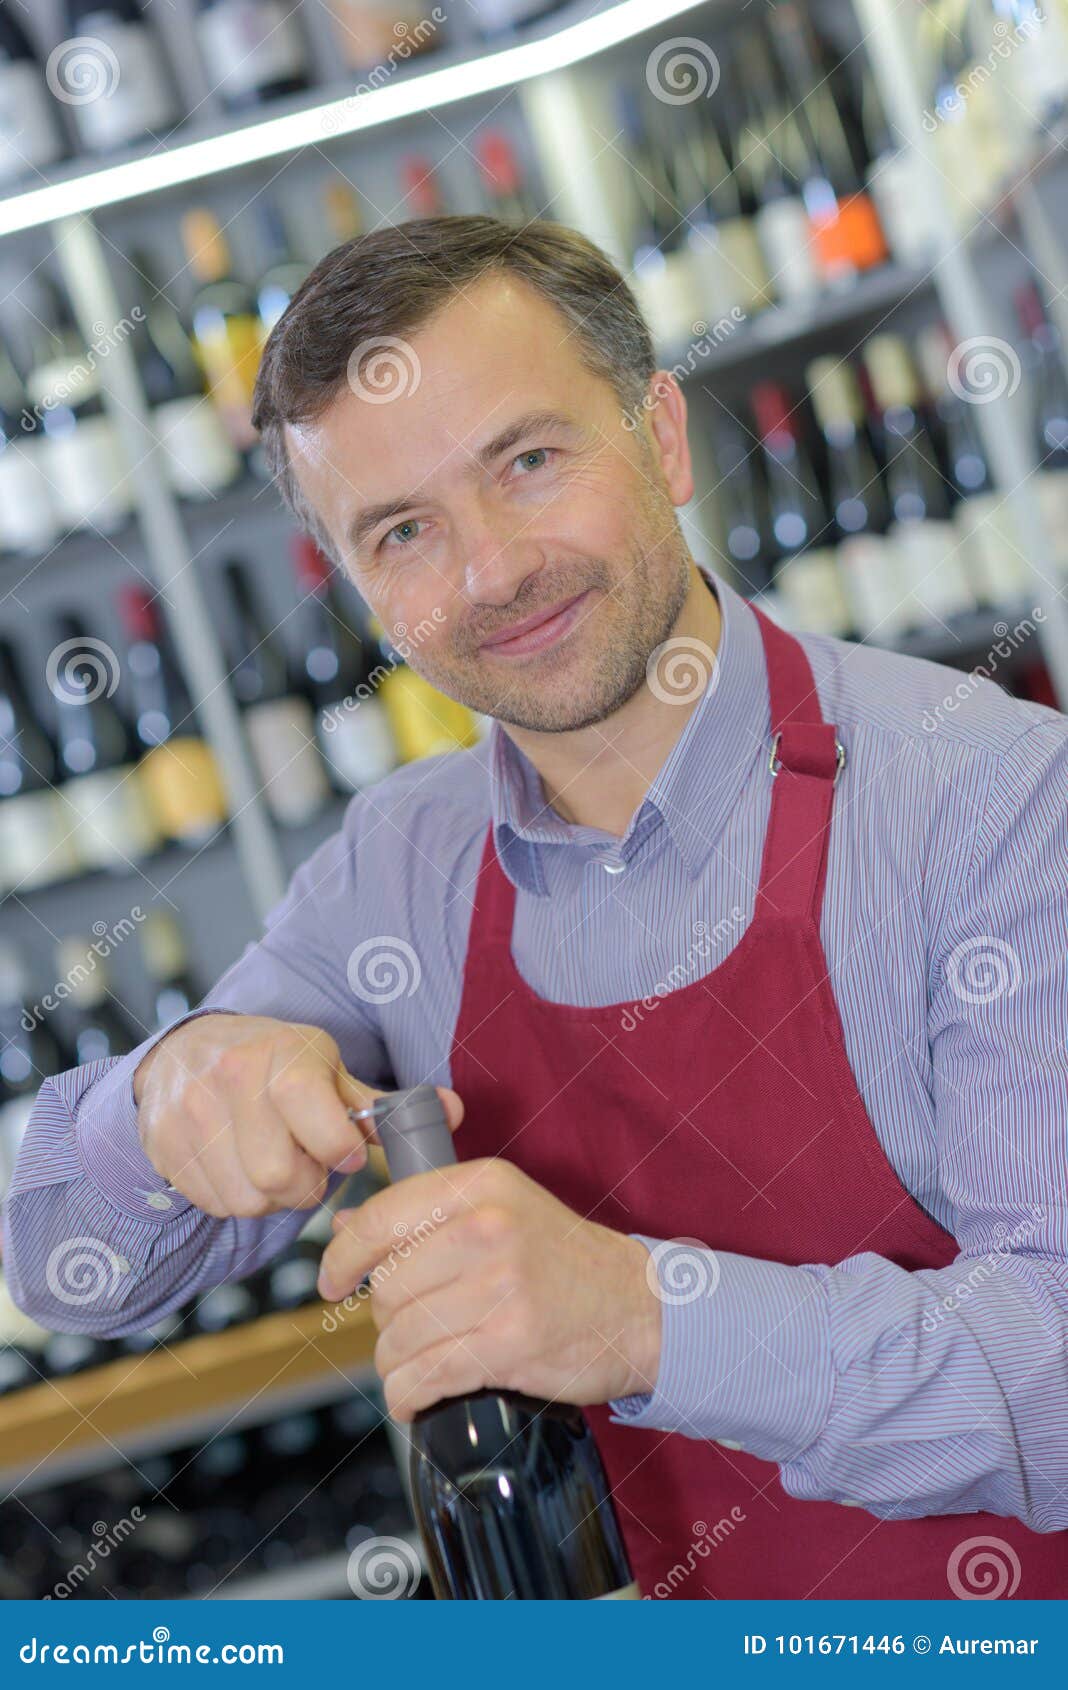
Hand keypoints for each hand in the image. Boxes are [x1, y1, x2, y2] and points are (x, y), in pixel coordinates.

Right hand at [133, 1012, 461, 1217]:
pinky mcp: (163, 1143)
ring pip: (248, 1199)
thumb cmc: (274, 1065)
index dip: (337, 1148)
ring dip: (271, 1197)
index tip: (344, 1153)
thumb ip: (383, 1104)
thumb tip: (453, 1113)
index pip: (314, 1115)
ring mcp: (190, 1111)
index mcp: (281, 1053)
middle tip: (308, 1165)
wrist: (187, 1051)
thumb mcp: (328, 1071)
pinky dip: (237, 1198)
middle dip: (305, 1185)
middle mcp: (230, 1076)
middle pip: (280, 1176)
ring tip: (274, 1163)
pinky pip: (215, 1204)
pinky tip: (241, 1167)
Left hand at [316, 1157, 660, 1420]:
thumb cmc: (562, 1259)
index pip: (381, 1217)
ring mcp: (500, 1288)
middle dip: (385, 1319)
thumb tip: (345, 1228)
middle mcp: (488, 1229)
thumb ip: (425, 1213)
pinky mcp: (509, 1345)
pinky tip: (418, 1395)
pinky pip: (425, 1377)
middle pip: (386, 1287)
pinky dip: (409, 1396)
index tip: (331, 1280)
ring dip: (396, 1362)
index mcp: (481, 1186)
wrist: (637, 1307)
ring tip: (418, 1362)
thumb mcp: (501, 1208)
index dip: (342, 1256)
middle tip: (408, 1327)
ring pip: (399, 1337)